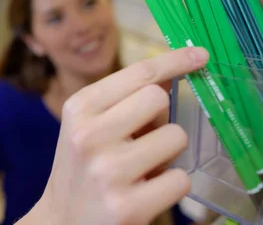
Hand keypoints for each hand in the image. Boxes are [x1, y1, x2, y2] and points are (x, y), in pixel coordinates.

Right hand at [20, 47, 208, 224]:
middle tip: (143, 137)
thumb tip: (169, 77)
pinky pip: (181, 179)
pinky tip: (146, 191)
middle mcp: (89, 135)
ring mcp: (108, 171)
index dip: (174, 61)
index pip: (138, 73)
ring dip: (168, 152)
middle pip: (158, 99)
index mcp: (79, 108)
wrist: (62, 222)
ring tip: (142, 167)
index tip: (200, 54)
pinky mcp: (128, 206)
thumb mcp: (88, 125)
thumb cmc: (82, 166)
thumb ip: (123, 100)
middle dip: (160, 117)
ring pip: (176, 137)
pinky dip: (171, 185)